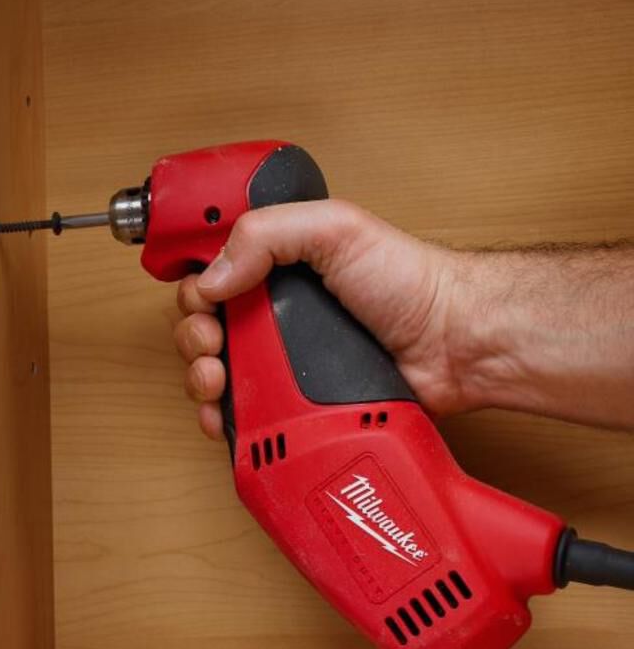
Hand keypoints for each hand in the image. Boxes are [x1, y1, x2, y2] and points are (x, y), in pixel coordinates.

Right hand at [173, 199, 461, 440]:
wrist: (453, 344)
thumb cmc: (409, 280)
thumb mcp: (335, 229)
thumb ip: (268, 234)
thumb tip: (213, 275)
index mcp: (278, 267)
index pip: (211, 276)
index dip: (195, 291)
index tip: (203, 304)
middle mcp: (276, 314)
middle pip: (205, 328)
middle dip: (195, 338)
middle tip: (213, 345)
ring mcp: (285, 362)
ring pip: (218, 374)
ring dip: (201, 379)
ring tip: (218, 380)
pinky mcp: (297, 405)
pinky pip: (246, 415)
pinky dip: (225, 418)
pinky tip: (225, 417)